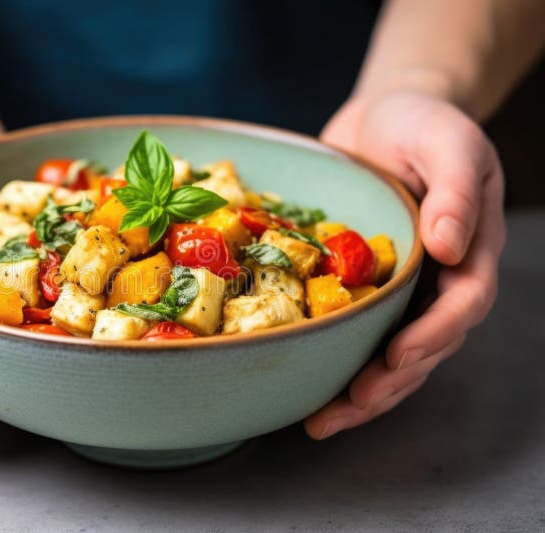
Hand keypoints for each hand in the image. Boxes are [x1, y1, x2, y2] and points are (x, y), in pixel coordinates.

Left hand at [305, 91, 505, 438]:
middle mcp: (441, 277)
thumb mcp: (447, 141)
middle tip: (350, 406)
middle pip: (427, 344)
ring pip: (392, 351)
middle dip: (392, 381)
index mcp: (471, 248)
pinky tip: (307, 384)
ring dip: (363, 391)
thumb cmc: (422, 122)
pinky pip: (357, 331)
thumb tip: (453, 246)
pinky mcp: (364, 285)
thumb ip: (456, 189)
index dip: (435, 334)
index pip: (464, 303)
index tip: (399, 355)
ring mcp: (402, 286)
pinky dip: (337, 360)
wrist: (386, 116)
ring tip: (323, 421)